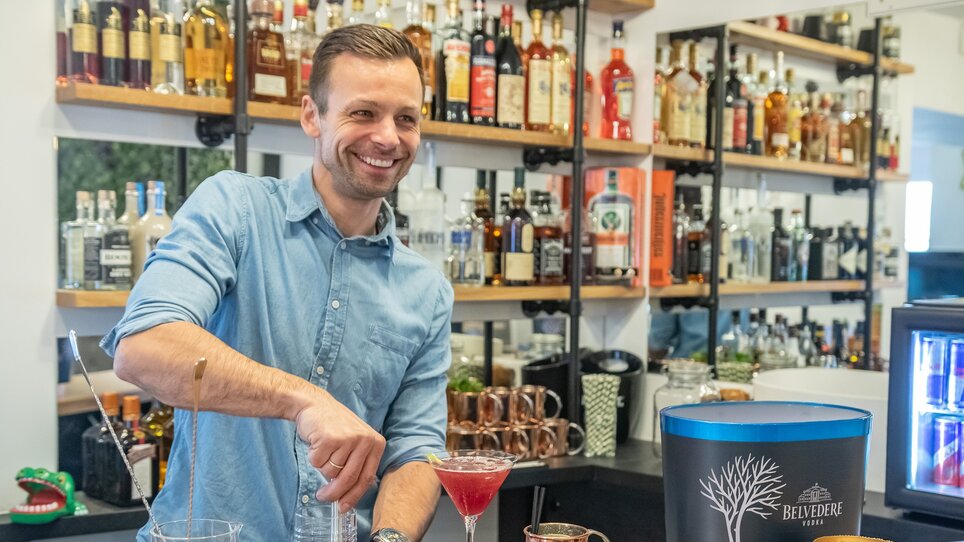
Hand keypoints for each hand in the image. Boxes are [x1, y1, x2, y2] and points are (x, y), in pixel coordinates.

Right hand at [294, 389, 385, 511]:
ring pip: (331, 473)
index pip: (366, 478)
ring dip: (321, 466)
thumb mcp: (355, 442)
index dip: (354, 496)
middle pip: (349, 479)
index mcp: (376, 443)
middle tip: (323, 496)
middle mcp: (365, 440)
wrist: (314, 404)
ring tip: (322, 449)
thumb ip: (357, 464)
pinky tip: (316, 442)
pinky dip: (313, 457)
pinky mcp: (330, 438)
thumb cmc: (333, 426)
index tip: (344, 508)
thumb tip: (351, 496)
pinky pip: (318, 463)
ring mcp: (348, 439)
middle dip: (334, 493)